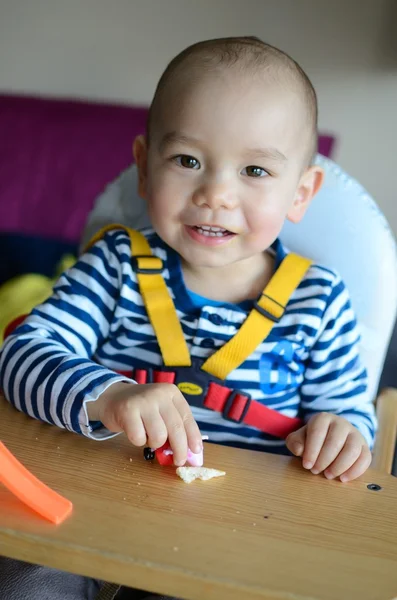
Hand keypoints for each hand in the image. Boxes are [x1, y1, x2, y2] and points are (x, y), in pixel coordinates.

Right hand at [87, 382, 201, 465]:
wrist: (112, 397)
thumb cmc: (142, 409)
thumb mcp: (161, 410)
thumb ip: (174, 426)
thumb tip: (189, 453)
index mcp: (171, 393)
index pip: (187, 417)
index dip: (193, 437)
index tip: (196, 452)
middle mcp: (159, 394)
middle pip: (176, 428)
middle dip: (180, 449)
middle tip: (178, 461)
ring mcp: (143, 401)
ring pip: (159, 436)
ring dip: (154, 443)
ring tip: (148, 436)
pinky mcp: (127, 411)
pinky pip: (139, 438)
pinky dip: (138, 441)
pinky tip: (134, 431)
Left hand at [286, 413, 370, 481]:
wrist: (331, 438)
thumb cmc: (313, 440)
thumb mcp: (299, 438)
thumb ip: (295, 442)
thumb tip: (300, 450)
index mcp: (323, 418)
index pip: (318, 432)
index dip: (312, 450)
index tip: (307, 465)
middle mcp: (341, 423)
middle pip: (335, 441)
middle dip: (324, 459)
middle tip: (315, 471)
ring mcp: (355, 434)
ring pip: (352, 450)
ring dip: (339, 466)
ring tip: (328, 475)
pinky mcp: (365, 447)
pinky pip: (365, 458)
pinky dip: (355, 471)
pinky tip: (343, 479)